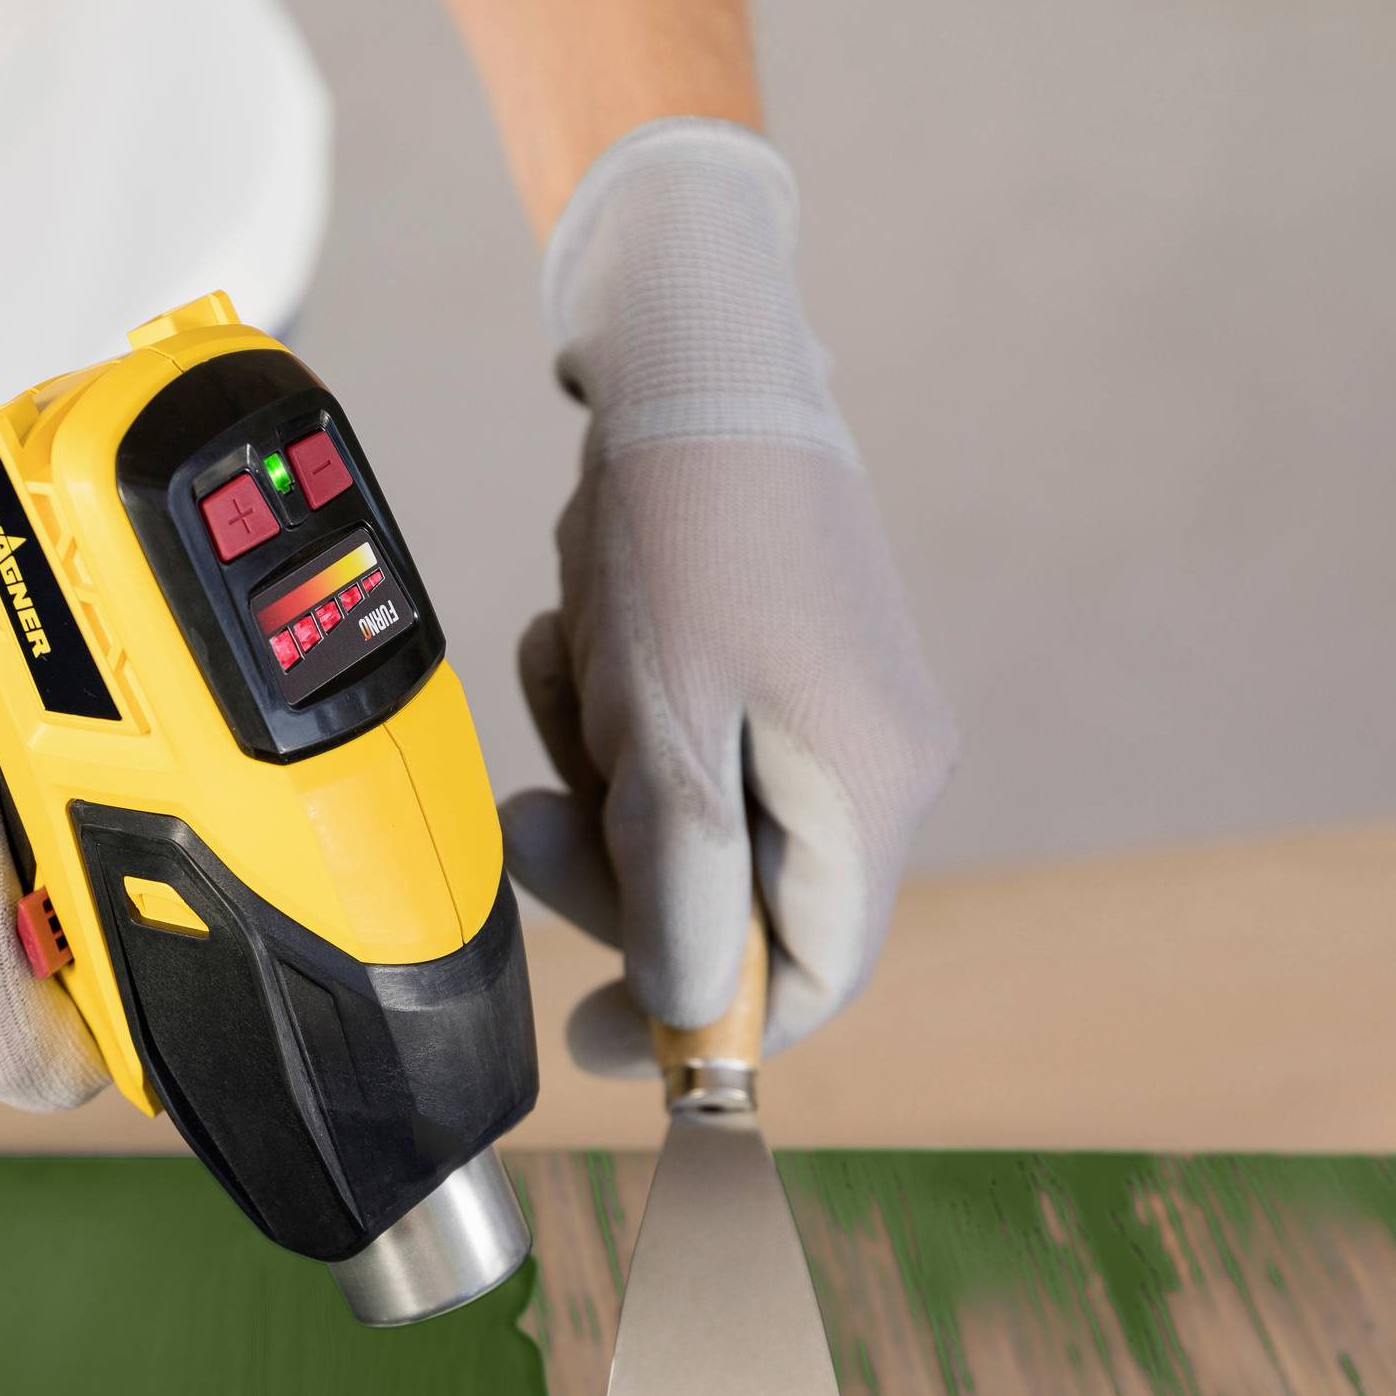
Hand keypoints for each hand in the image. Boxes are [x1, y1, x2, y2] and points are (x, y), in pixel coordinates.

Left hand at [503, 121, 957, 1074]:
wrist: (698, 354)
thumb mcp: (664, 726)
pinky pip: (687, 737)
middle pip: (734, 901)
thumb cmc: (687, 531)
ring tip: (568, 665)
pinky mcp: (778, 661)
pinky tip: (590, 629)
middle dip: (615, 865)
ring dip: (603, 767)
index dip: (700, 1026)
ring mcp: (830, 710)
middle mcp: (871, 764)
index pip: (808, 977)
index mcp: (866, 792)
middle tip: (525, 821)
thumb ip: (677, 880)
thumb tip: (680, 1014)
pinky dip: (620, 706)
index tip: (593, 1040)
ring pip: (693, 817)